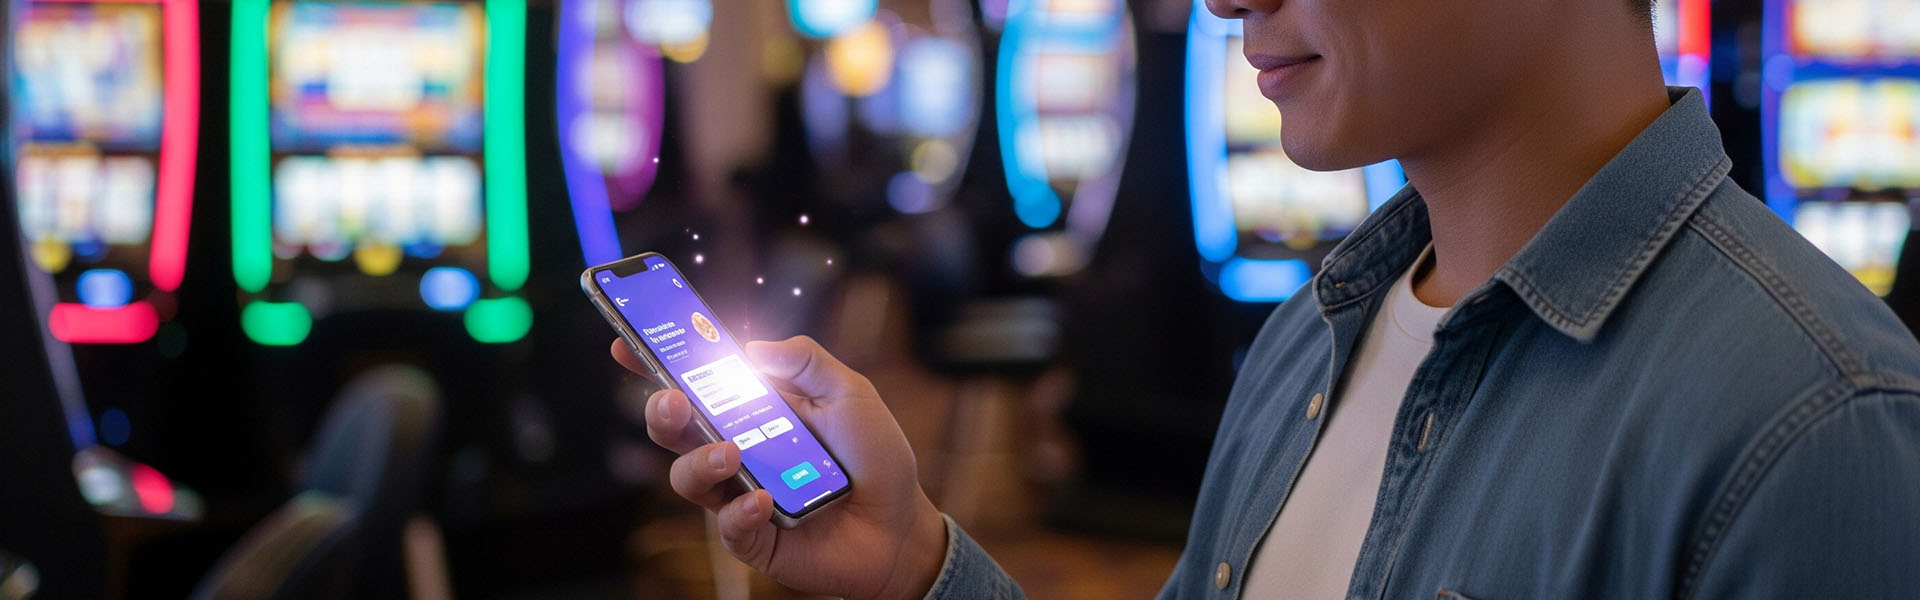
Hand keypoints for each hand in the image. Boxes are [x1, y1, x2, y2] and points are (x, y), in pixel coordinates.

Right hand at [613, 336, 948, 599]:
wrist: (902, 525)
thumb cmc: (875, 456)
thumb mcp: (851, 393)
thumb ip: (807, 361)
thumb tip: (753, 347)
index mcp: (753, 409)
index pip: (696, 382)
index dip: (657, 363)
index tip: (626, 343)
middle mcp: (736, 448)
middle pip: (675, 429)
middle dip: (662, 411)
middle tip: (674, 400)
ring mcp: (739, 493)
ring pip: (687, 477)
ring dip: (700, 461)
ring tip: (731, 453)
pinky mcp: (753, 537)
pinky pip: (727, 527)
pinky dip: (739, 512)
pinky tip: (763, 502)